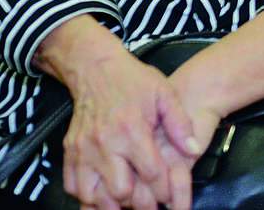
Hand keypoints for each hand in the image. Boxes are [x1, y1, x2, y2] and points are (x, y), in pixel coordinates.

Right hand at [57, 48, 199, 209]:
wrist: (96, 68)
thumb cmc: (133, 80)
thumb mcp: (165, 94)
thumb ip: (180, 124)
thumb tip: (194, 150)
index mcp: (132, 130)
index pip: (151, 173)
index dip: (163, 190)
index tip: (170, 196)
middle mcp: (105, 143)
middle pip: (120, 191)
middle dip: (137, 202)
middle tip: (148, 203)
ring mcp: (83, 150)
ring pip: (92, 195)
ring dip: (110, 204)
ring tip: (126, 203)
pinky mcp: (69, 152)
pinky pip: (72, 187)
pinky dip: (86, 197)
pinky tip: (102, 195)